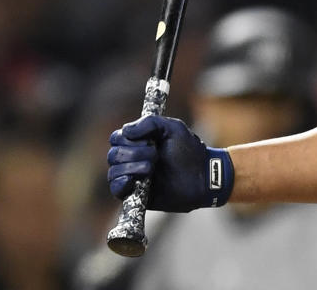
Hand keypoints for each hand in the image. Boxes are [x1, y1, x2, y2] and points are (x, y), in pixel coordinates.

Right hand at [107, 115, 233, 211]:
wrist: (202, 176)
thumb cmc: (189, 151)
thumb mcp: (173, 128)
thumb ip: (150, 122)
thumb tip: (126, 131)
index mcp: (138, 142)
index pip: (117, 138)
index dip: (127, 138)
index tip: (148, 139)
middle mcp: (131, 159)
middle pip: (114, 154)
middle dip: (134, 153)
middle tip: (155, 154)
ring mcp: (133, 177)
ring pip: (114, 171)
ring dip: (132, 167)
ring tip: (152, 168)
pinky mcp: (135, 194)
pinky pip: (116, 190)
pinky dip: (120, 184)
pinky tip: (132, 181)